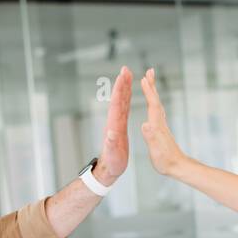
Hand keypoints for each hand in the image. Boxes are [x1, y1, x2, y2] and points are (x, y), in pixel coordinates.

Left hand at [93, 67, 131, 186]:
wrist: (109, 169)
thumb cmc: (112, 163)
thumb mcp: (113, 155)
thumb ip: (111, 144)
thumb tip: (111, 134)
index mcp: (114, 125)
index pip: (116, 104)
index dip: (119, 90)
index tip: (122, 77)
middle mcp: (114, 121)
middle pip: (118, 98)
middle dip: (122, 83)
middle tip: (125, 69)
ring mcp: (117, 122)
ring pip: (121, 101)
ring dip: (124, 87)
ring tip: (127, 74)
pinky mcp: (120, 125)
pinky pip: (124, 108)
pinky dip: (126, 98)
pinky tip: (128, 92)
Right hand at [140, 67, 188, 177]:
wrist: (178, 167)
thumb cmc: (166, 161)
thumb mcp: (156, 151)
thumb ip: (150, 137)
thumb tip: (145, 125)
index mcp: (157, 126)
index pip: (152, 105)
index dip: (148, 92)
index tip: (144, 79)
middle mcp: (160, 123)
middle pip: (156, 100)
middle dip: (152, 85)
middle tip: (150, 71)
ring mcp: (162, 126)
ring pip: (157, 104)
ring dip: (153, 92)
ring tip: (150, 82)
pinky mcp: (162, 130)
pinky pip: (156, 111)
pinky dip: (153, 102)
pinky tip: (152, 103)